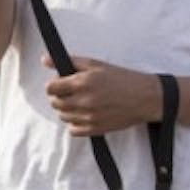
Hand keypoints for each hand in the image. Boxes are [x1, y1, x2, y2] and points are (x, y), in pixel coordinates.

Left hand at [42, 55, 166, 137]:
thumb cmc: (121, 79)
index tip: (60, 83)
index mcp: (83, 82)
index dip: (53, 84)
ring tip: (80, 101)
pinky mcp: (95, 129)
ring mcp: (89, 117)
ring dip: (67, 109)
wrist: (144, 98)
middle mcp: (84, 101)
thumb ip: (69, 61)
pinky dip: (74, 123)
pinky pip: (72, 130)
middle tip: (71, 91)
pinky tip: (84, 114)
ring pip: (63, 116)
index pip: (51, 88)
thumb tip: (45, 59)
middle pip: (55, 103)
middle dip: (59, 96)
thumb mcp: (95, 64)